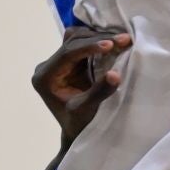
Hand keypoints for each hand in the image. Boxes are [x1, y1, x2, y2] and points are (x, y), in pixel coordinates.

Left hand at [33, 24, 131, 146]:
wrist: (77, 133)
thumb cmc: (78, 125)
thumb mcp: (87, 110)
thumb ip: (99, 92)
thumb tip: (115, 74)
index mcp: (44, 77)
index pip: (66, 53)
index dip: (89, 47)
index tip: (110, 45)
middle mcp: (48, 66)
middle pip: (72, 42)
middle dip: (98, 39)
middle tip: (125, 40)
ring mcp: (58, 62)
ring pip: (77, 38)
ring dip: (100, 37)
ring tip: (123, 40)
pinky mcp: (70, 61)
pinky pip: (83, 43)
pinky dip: (99, 41)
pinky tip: (115, 42)